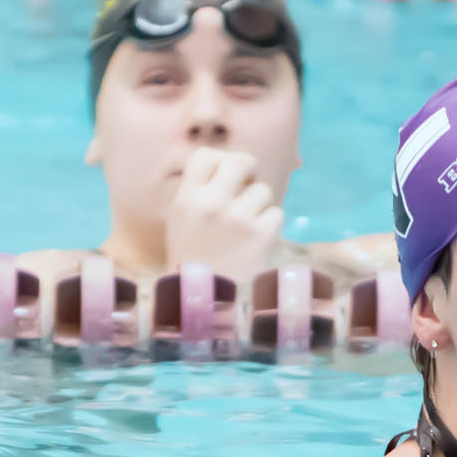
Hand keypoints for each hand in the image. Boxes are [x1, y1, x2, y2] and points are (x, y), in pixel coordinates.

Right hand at [165, 147, 284, 283]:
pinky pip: (276, 213)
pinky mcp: (259, 235)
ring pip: (263, 190)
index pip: (205, 155)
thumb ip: (197, 195)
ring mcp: (236, 218)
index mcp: (186, 200)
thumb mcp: (181, 223)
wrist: (205, 301)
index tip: (224, 174)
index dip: (219, 160)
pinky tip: (258, 238)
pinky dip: (271, 224)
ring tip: (248, 224)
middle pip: (240, 160)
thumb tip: (225, 167)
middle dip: (249, 169)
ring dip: (260, 204)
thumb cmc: (194, 261)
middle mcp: (210, 204)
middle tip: (249, 184)